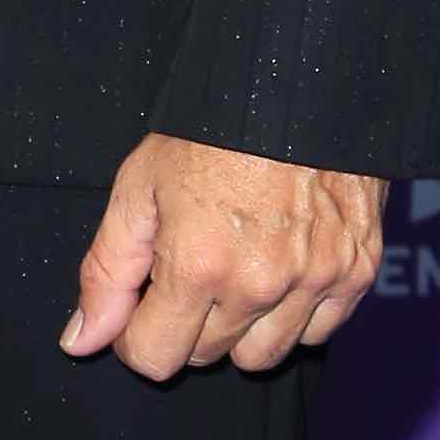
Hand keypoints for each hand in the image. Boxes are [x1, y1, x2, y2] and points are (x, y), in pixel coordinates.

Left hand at [63, 135, 383, 383]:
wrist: (298, 80)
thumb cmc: (211, 131)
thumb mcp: (139, 188)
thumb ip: (107, 272)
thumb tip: (82, 341)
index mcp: (199, 265)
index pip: (156, 359)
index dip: (137, 337)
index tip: (141, 308)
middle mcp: (260, 285)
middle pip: (206, 358)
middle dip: (186, 326)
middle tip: (189, 271)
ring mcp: (315, 281)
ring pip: (264, 356)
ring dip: (240, 329)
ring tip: (235, 273)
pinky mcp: (357, 272)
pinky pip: (319, 334)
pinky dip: (296, 316)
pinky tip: (280, 272)